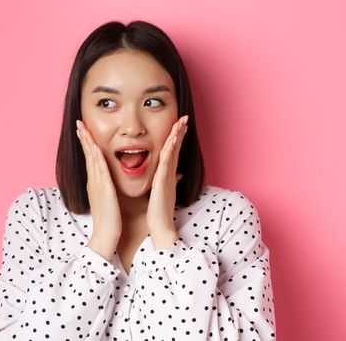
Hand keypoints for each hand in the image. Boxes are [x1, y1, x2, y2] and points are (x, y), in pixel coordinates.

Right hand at [76, 120, 121, 259]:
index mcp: (95, 183)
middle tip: (79, 123)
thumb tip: (110, 183)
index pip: (90, 159)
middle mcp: (93, 181)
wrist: (106, 235)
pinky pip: (99, 168)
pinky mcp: (104, 189)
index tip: (84, 131)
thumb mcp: (108, 200)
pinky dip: (96, 155)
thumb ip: (108, 189)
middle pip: (87, 155)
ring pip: (91, 158)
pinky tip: (95, 145)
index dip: (86, 144)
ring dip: (87, 142)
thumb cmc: (109, 220)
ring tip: (82, 128)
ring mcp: (97, 184)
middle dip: (83, 138)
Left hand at [146, 115, 188, 248]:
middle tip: (184, 118)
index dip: (178, 138)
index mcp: (168, 175)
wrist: (161, 227)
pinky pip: (166, 163)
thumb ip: (172, 181)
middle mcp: (170, 173)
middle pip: (176, 148)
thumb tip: (179, 174)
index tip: (181, 125)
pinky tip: (171, 140)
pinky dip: (169, 150)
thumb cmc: (161, 212)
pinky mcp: (162, 181)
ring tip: (181, 123)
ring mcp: (167, 176)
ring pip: (173, 152)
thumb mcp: (166, 192)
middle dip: (180, 132)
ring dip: (176, 137)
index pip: (174, 152)